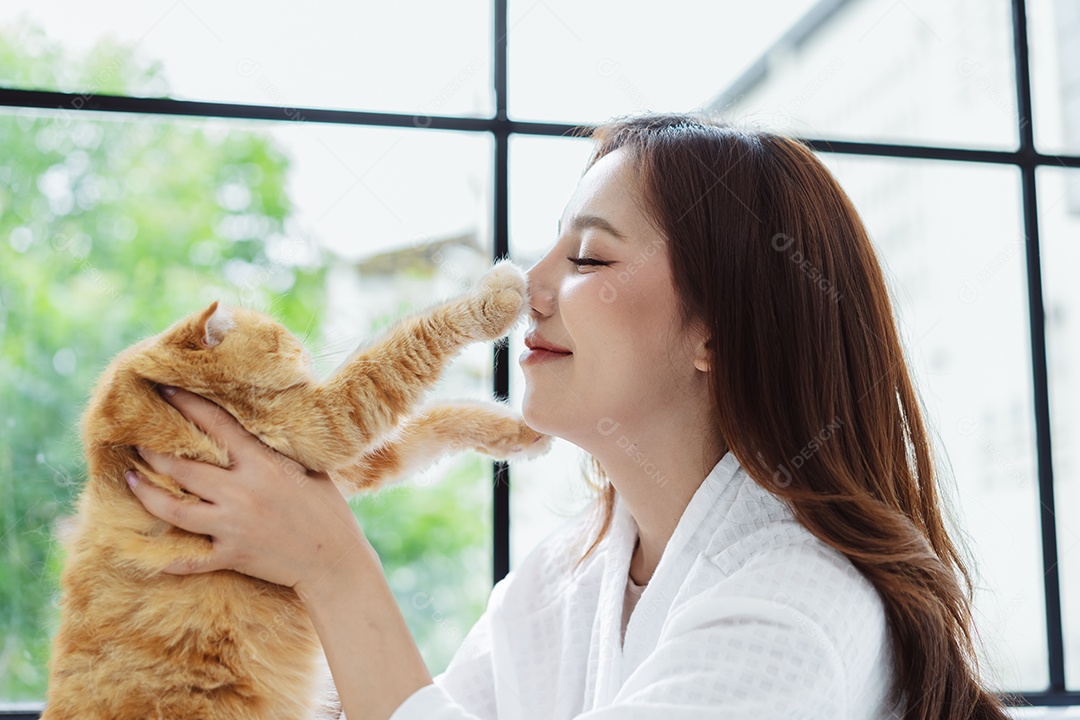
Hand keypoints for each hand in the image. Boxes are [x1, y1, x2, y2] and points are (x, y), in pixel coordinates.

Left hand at [128, 387, 377, 594]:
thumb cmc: (328, 511)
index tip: (163, 392)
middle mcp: (242, 492)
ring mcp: (233, 525)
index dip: (187, 406)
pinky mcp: (232, 555)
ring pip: (174, 509)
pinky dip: (171, 559)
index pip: (217, 426)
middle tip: (136, 441)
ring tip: (129, 479)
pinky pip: (191, 558)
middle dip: (154, 452)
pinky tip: (153, 556)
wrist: (334, 561)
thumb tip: (259, 428)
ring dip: (146, 493)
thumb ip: (278, 452)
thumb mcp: (309, 470)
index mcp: (262, 465)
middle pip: (183, 468)